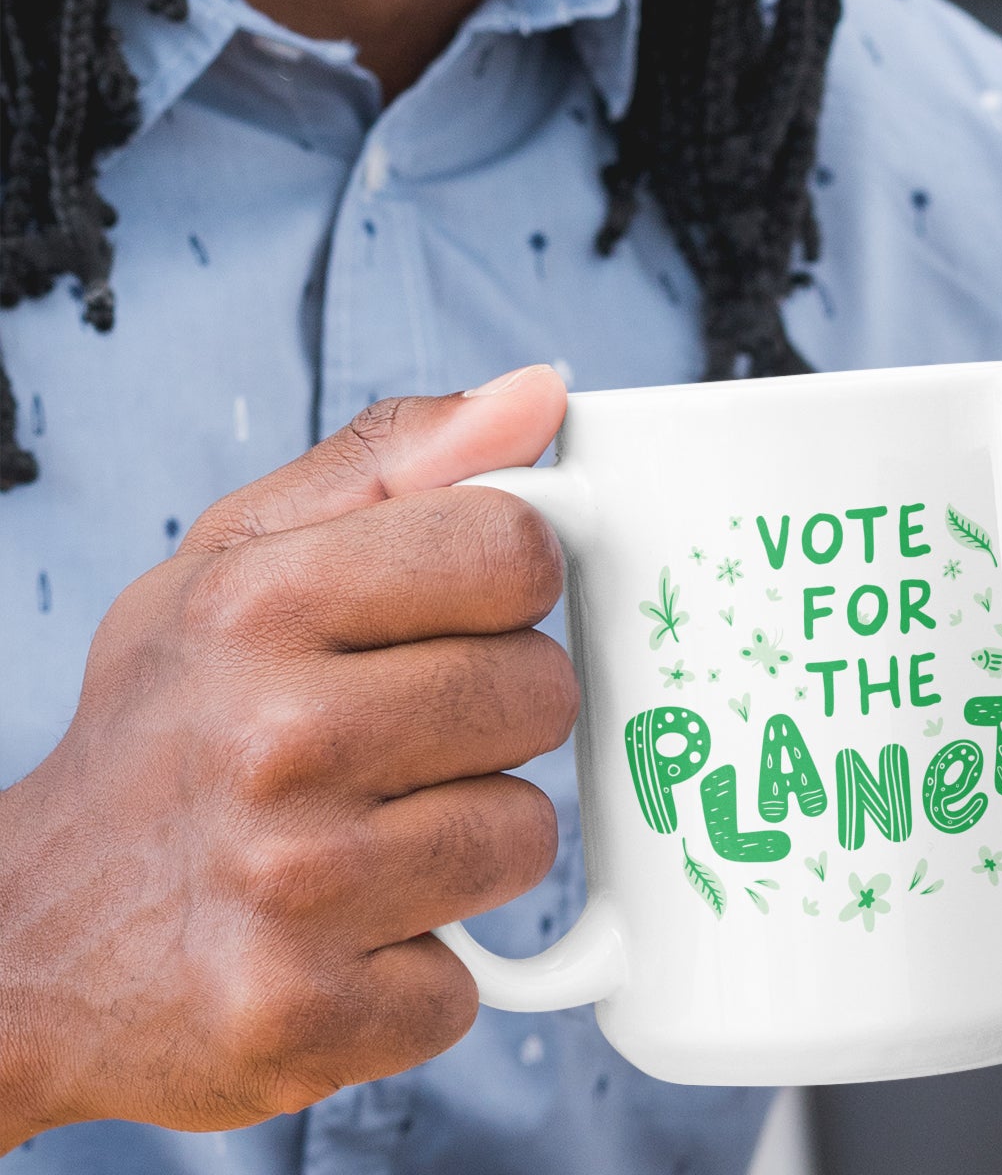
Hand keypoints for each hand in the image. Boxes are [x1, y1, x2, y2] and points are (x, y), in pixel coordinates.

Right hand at [0, 366, 573, 1149]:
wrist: (30, 934)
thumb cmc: (169, 721)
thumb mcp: (240, 554)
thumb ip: (398, 462)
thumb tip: (541, 394)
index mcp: (264, 600)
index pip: (515, 548)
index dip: (512, 581)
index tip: (467, 609)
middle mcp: (276, 737)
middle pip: (541, 692)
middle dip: (495, 713)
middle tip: (402, 735)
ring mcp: (289, 887)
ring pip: (524, 836)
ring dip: (466, 841)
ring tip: (369, 835)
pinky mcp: (304, 1017)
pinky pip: (469, 979)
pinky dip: (421, 963)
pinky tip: (342, 933)